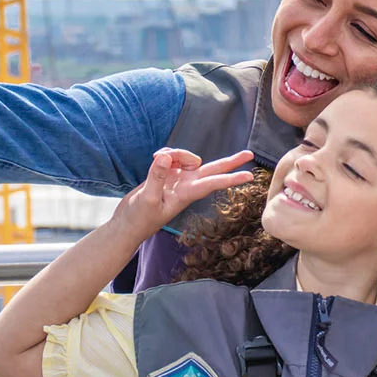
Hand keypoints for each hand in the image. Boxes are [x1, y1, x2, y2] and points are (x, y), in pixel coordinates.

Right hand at [118, 148, 254, 226]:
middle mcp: (186, 185)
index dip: (231, 178)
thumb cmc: (139, 219)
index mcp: (186, 194)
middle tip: (250, 154)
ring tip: (156, 159)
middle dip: (230, 161)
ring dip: (176, 152)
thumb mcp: (147, 198)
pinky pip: (172, 156)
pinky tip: (154, 159)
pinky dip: (165, 154)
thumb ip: (157, 176)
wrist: (127, 224)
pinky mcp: (166, 175)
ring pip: (187, 156)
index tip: (250, 176)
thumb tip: (165, 156)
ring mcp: (177, 179)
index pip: (213, 183)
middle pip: (213, 169)